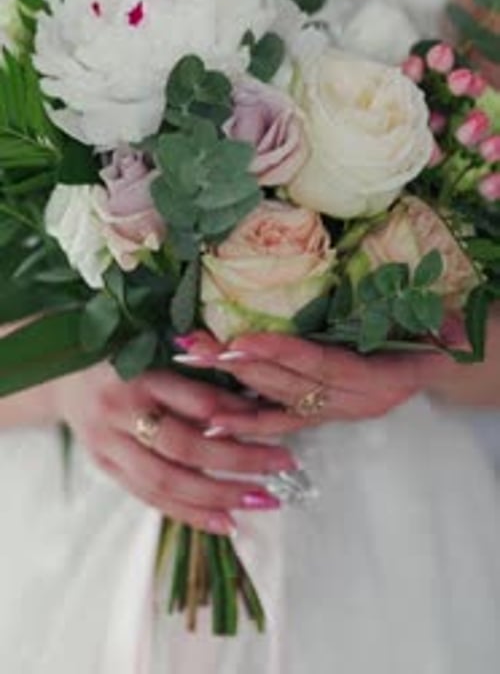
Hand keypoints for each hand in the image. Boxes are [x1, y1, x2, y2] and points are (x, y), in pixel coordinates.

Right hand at [54, 361, 295, 532]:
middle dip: (238, 459)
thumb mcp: (154, 349)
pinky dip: (190, 514)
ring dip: (220, 495)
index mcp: (137, 373)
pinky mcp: (107, 468)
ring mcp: (109, 445)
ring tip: (262, 500)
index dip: (235, 412)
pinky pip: (151, 498)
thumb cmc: (120, 356)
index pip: (193, 398)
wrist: (61, 375)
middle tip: (284, 464)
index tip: (271, 418)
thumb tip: (251, 399)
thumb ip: (194, 373)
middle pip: (185, 446)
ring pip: (168, 480)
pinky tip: (225, 522)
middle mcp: (120, 411)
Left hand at [183, 332, 426, 436]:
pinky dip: (246, 420)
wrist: (440, 365)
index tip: (242, 340)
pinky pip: (281, 422)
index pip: (322, 365)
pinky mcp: (323, 416)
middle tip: (198, 348)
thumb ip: (442, 329)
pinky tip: (211, 419)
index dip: (282, 353)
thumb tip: (451, 331)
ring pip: (279, 400)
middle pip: (290, 383)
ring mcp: (336, 411)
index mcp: (379, 380)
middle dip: (241, 365)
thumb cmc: (438, 339)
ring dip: (234, 383)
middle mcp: (353, 401)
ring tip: (194, 364)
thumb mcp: (445, 329)